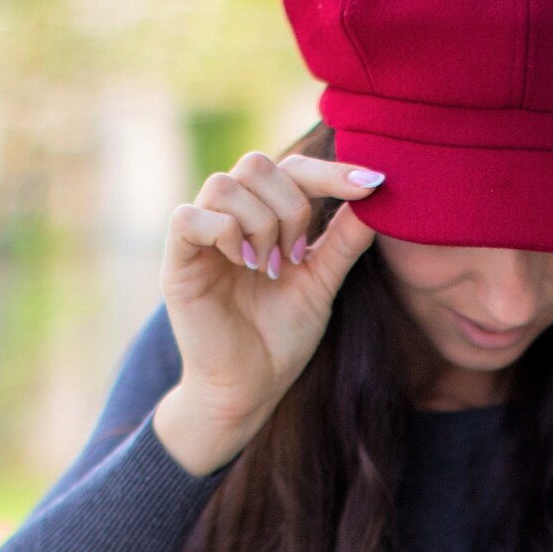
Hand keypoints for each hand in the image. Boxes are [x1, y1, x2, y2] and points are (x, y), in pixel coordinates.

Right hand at [158, 150, 382, 437]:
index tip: (372, 185)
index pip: (293, 169)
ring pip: (224, 185)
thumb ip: (344, 240)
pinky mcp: (177, 262)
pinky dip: (224, 232)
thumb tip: (376, 194)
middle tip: (295, 255)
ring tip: (270, 268)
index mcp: (265, 217)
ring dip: (261, 224)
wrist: (251, 387)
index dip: (330, 172)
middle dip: (290, 206)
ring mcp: (201, 238)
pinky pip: (188, 217)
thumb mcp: (322, 281)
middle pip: (256, 163)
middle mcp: (230, 218)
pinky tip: (245, 264)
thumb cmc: (282, 335)